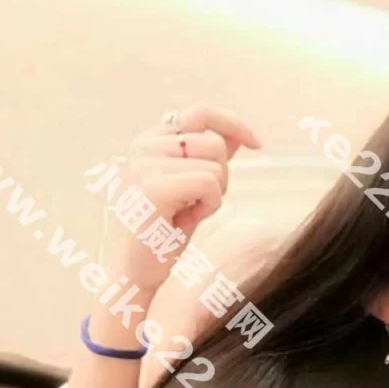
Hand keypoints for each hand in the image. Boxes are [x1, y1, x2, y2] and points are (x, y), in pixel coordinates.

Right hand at [102, 104, 261, 291]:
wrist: (132, 274)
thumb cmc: (160, 236)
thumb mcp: (188, 192)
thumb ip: (205, 160)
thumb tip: (234, 136)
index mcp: (147, 142)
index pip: (200, 114)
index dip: (233, 124)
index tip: (256, 144)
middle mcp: (142, 146)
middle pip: (214, 142)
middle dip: (222, 177)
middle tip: (199, 204)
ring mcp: (144, 164)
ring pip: (215, 163)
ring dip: (214, 195)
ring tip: (186, 214)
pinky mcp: (152, 187)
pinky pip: (208, 182)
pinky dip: (209, 206)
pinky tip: (186, 221)